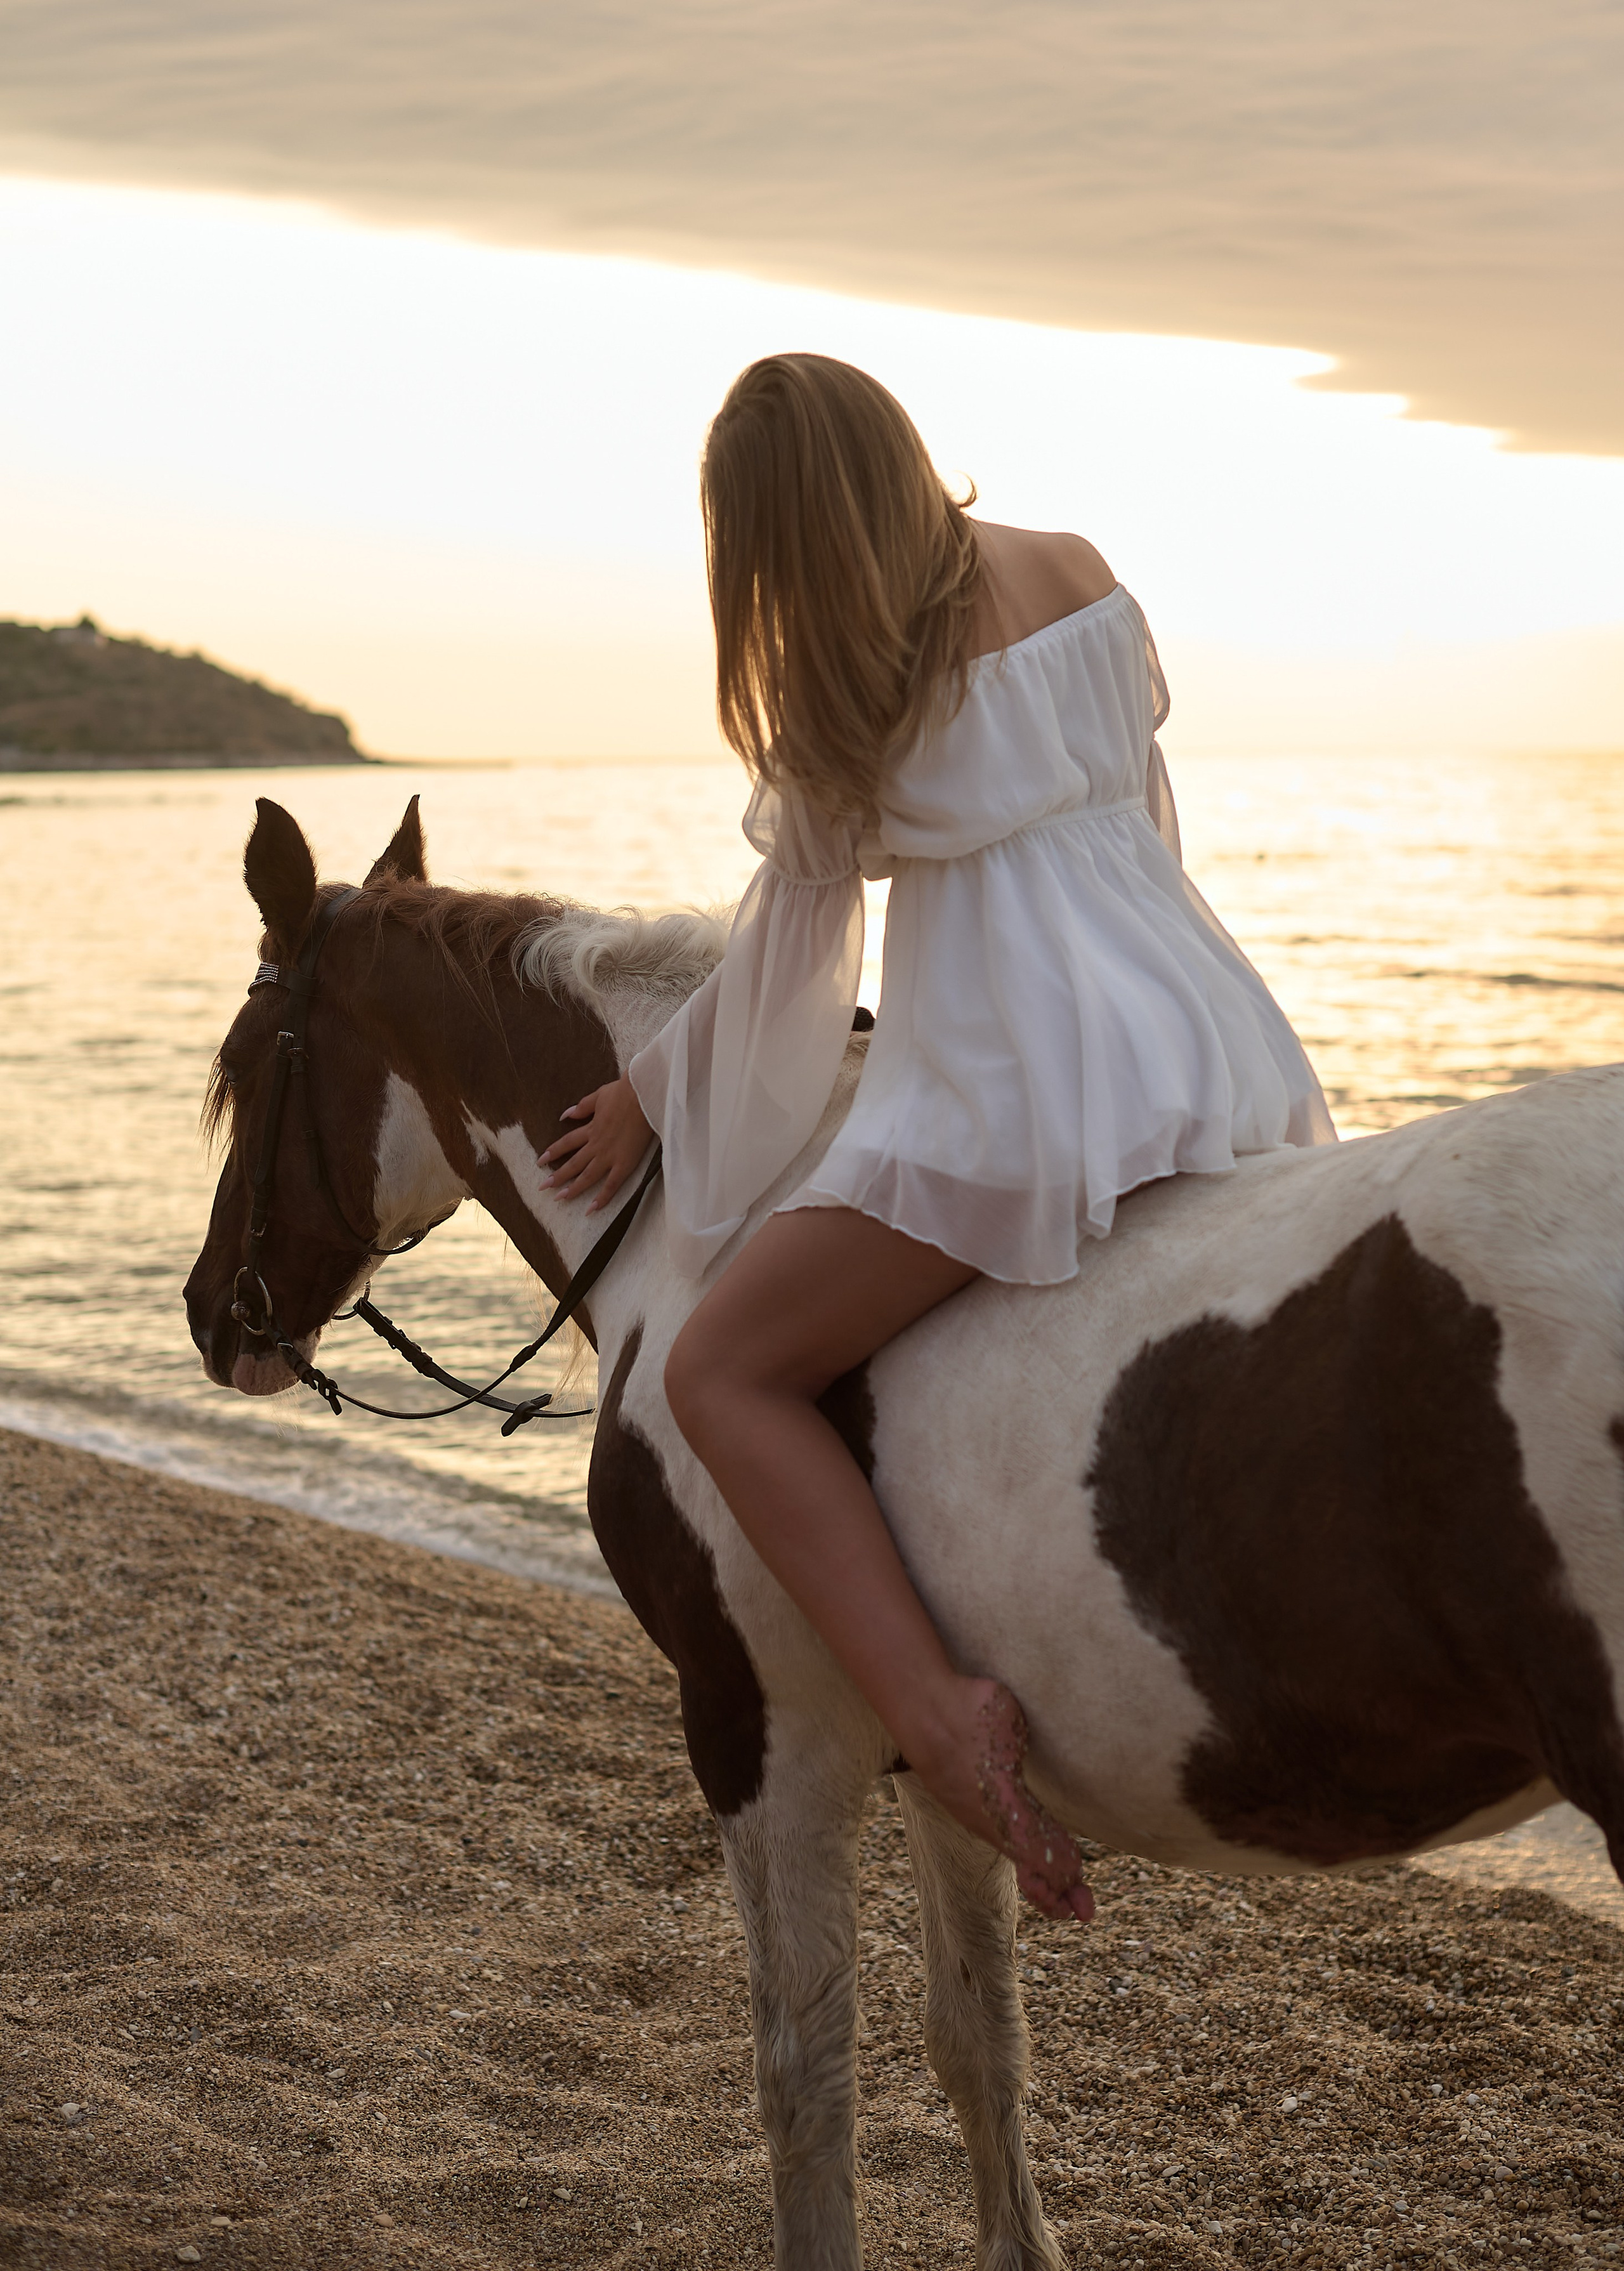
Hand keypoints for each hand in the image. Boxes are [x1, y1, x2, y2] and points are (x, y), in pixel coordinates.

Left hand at [541, 1075, 654, 1211]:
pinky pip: (612, 1184)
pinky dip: (602, 1198)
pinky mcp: (625, 1163)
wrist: (643, 1096)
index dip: (553, 1152)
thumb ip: (582, 1107)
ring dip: (573, 1189)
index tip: (540, 1161)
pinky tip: (592, 1209)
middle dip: (557, 1176)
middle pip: (573, 1163)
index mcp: (591, 1128)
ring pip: (587, 1176)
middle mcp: (596, 1145)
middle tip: (543, 1187)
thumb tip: (565, 1115)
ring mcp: (610, 1156)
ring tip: (560, 1199)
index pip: (567, 1143)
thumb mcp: (599, 1096)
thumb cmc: (625, 1092)